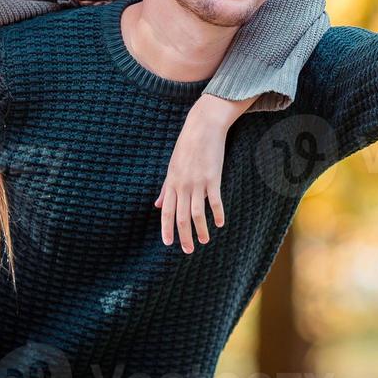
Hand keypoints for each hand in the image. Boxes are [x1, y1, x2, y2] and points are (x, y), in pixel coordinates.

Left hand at [153, 94, 246, 252]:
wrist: (203, 127)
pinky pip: (214, 201)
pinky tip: (220, 223)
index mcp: (171, 182)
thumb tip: (158, 205)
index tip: (169, 243)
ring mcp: (197, 182)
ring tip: (205, 241)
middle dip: (184, 236)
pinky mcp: (212, 178)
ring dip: (201, 230)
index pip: (167, 211)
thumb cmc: (187, 146)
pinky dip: (217, 214)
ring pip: (197, 213)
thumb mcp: (172, 167)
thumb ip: (166, 187)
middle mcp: (182, 185)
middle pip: (181, 217)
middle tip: (188, 250)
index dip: (167, 229)